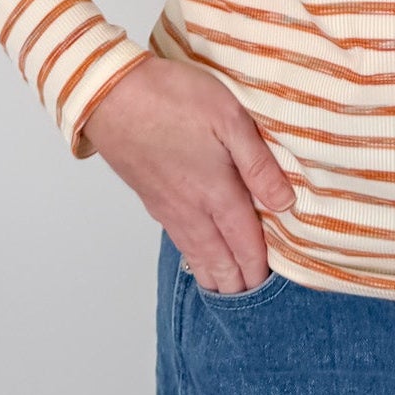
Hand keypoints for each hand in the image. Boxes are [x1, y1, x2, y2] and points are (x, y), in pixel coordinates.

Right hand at [81, 56, 296, 290]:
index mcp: (217, 192)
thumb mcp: (229, 118)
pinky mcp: (150, 197)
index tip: (275, 283)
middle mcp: (192, 209)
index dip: (261, 266)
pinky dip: (193, 257)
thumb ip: (258, 163)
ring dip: (215, 276)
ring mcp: (168, 206)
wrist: (109, 96)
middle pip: (220, 259)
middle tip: (254, 299)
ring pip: (196, 254)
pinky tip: (196, 255)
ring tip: (227, 292)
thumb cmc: (171, 98)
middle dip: (239, 282)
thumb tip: (285, 203)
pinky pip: (178, 239)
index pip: (245, 243)